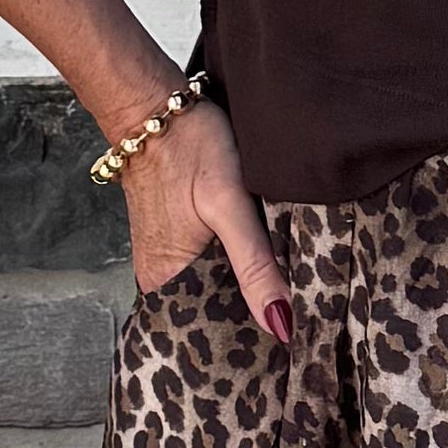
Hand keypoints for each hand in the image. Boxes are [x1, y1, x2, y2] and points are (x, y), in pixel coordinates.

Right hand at [121, 99, 290, 339]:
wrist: (154, 107)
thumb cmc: (190, 148)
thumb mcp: (230, 206)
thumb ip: (255, 266)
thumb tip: (280, 324)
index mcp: (164, 282)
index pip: (211, 332)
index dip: (248, 338)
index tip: (287, 340)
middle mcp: (156, 278)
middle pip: (210, 314)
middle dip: (248, 317)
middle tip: (294, 316)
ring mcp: (161, 259)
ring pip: (210, 291)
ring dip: (241, 293)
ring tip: (282, 294)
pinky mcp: (169, 241)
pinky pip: (203, 270)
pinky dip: (229, 270)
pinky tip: (257, 265)